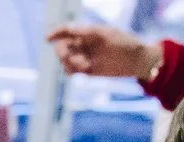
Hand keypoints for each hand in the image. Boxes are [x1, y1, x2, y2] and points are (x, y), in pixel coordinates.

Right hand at [47, 22, 161, 79]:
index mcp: (87, 32)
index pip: (66, 30)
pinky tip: (83, 70)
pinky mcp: (85, 69)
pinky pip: (70, 70)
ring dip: (70, 63)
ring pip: (64, 60)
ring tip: (85, 66)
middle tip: (69, 58)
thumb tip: (70, 28)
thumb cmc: (125, 43)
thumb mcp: (108, 34)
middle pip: (61, 47)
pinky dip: (72, 71)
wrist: (136, 60)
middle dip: (62, 53)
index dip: (55, 32)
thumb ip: (88, 31)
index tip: (47, 38)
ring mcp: (83, 56)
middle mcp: (83, 44)